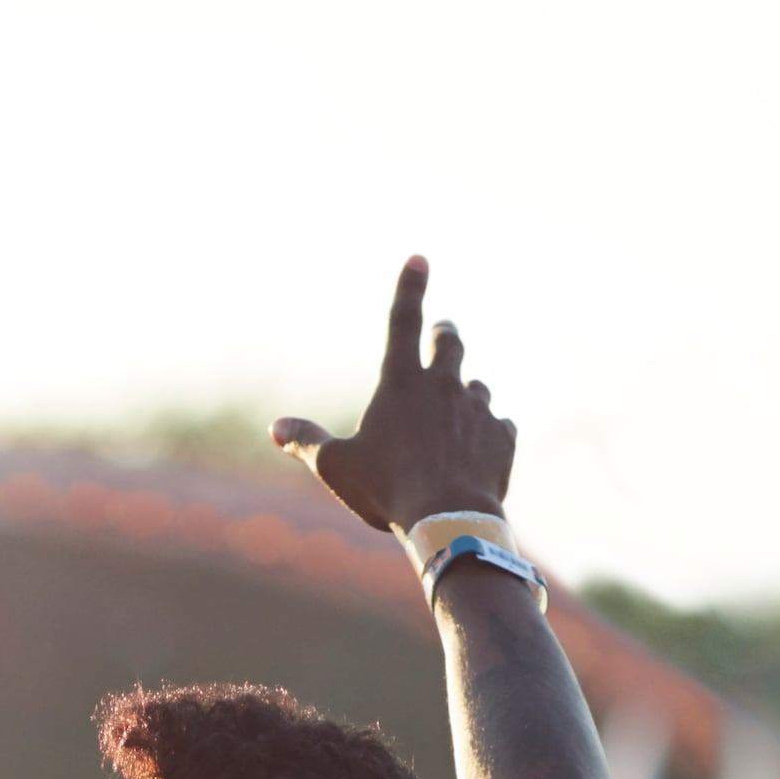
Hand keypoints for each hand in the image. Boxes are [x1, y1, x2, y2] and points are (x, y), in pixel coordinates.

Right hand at [273, 257, 519, 539]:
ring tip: (458, 409)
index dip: (410, 286)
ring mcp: (478, 410)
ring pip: (477, 386)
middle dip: (444, 334)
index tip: (419, 258)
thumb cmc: (387, 491)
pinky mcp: (503, 437)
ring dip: (466, 392)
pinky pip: (500, 425)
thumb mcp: (336, 468)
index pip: (402, 321)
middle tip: (443, 332)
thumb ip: (307, 442)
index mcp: (401, 384)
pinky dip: (489, 431)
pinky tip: (479, 449)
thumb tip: (275, 428)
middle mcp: (444, 386)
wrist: (450, 520)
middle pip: (450, 343)